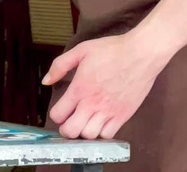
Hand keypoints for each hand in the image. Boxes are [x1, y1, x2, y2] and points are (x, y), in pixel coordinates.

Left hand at [43, 32, 171, 139]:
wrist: (140, 54)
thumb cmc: (111, 50)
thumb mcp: (80, 51)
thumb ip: (60, 66)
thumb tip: (46, 81)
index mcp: (79, 88)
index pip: (58, 115)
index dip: (56, 114)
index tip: (60, 110)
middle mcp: (92, 104)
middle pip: (71, 131)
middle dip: (66, 129)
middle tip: (70, 121)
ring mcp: (109, 112)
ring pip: (89, 136)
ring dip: (84, 131)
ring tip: (86, 121)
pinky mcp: (124, 115)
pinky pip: (108, 135)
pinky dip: (102, 132)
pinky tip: (101, 122)